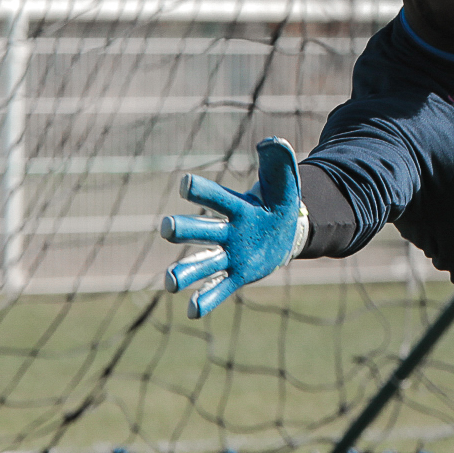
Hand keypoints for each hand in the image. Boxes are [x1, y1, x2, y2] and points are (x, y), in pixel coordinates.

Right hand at [158, 137, 309, 317]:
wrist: (286, 229)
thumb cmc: (279, 199)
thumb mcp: (284, 181)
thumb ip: (277, 162)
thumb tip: (272, 142)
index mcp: (237, 205)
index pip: (216, 197)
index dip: (202, 190)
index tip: (185, 184)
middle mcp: (227, 230)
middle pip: (202, 230)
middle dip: (185, 229)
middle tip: (167, 227)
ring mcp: (230, 253)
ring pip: (204, 263)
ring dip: (186, 271)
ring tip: (169, 282)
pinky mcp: (238, 273)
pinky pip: (220, 287)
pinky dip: (206, 298)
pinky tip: (191, 311)